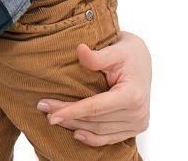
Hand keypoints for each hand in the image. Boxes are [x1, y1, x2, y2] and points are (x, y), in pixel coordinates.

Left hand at [36, 31, 150, 146]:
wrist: (143, 61)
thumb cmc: (129, 53)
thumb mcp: (115, 50)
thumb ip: (97, 56)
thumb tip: (80, 50)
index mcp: (132, 95)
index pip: (96, 107)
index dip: (71, 111)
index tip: (50, 113)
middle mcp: (138, 113)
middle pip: (95, 120)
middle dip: (68, 117)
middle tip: (43, 109)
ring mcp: (138, 123)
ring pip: (100, 131)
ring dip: (75, 126)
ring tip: (53, 118)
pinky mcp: (135, 128)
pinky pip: (110, 138)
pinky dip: (93, 138)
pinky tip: (76, 133)